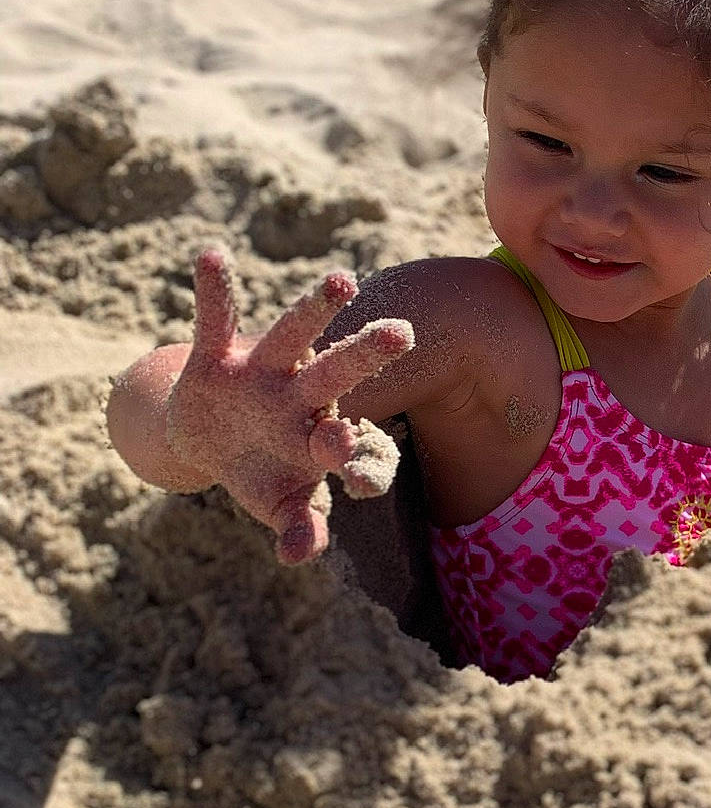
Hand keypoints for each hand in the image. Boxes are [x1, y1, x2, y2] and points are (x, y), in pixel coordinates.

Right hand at [166, 247, 412, 564]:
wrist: (210, 444)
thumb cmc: (262, 476)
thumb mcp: (277, 507)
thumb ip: (297, 527)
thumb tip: (299, 554)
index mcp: (318, 437)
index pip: (341, 442)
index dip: (349, 451)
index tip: (351, 452)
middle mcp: (299, 397)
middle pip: (335, 374)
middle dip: (364, 355)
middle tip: (402, 332)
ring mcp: (263, 373)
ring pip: (293, 335)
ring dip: (314, 307)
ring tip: (341, 277)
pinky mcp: (218, 356)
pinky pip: (217, 318)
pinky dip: (215, 289)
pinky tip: (211, 253)